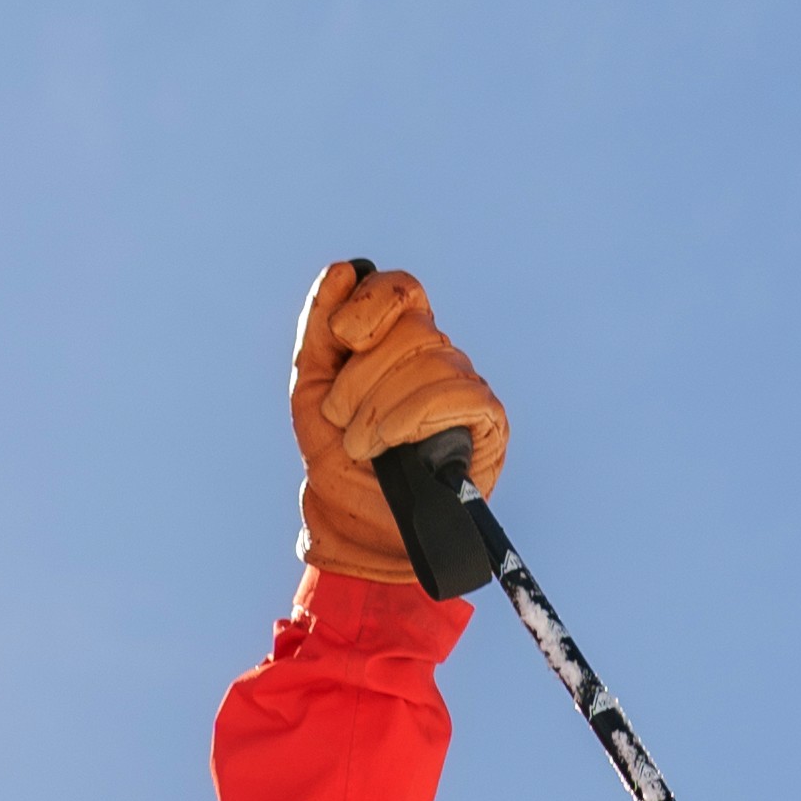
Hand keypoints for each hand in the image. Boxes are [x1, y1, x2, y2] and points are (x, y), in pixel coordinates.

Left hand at [291, 263, 511, 584]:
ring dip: (380, 406)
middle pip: (411, 328)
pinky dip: (413, 416)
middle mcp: (438, 357)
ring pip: (430, 361)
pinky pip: (456, 393)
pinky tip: (392, 444)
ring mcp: (465, 386)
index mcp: (400, 343)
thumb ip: (320, 331)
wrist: (356, 531)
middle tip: (342, 419)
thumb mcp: (312, 393)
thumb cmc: (337, 463)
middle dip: (363, 376)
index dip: (370, 305)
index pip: (401, 290)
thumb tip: (344, 269)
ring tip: (361, 445)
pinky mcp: (487, 420)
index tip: (343, 339)